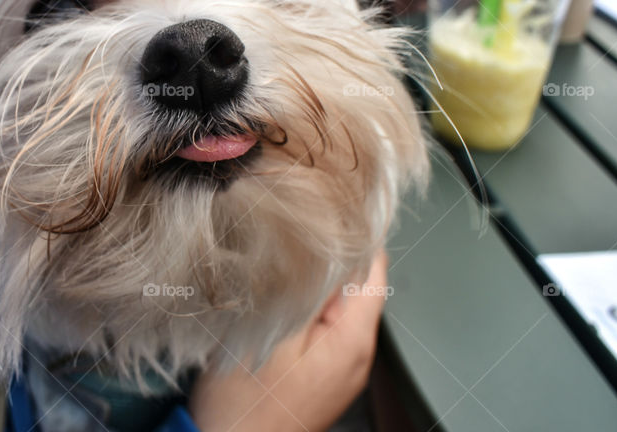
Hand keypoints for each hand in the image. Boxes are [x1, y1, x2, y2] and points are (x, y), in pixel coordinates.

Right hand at [188, 251, 387, 431]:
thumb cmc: (243, 403)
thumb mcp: (269, 331)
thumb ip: (305, 288)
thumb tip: (328, 244)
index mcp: (354, 340)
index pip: (373, 266)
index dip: (349, 234)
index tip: (318, 214)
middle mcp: (359, 355)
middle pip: (356, 284)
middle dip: (324, 259)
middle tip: (285, 241)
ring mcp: (341, 367)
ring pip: (336, 304)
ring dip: (311, 285)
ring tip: (276, 273)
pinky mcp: (323, 374)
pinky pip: (323, 327)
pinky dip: (305, 309)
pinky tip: (276, 308)